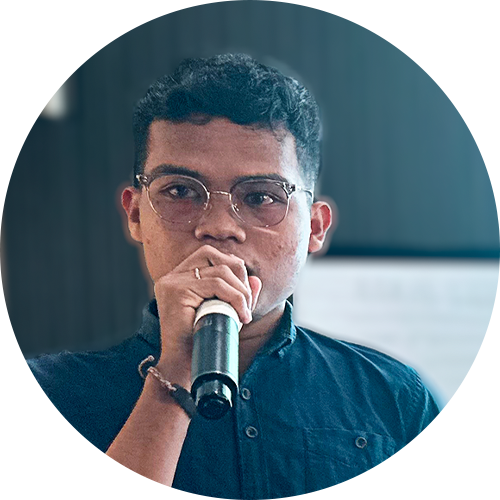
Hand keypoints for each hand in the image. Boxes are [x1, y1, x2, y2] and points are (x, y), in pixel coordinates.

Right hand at [153, 246, 261, 382]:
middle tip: (247, 302)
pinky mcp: (176, 292)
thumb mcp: (225, 312)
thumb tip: (256, 280)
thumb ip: (239, 294)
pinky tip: (241, 316)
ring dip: (241, 292)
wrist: (185, 367)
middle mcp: (172, 277)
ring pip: (219, 272)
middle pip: (212, 255)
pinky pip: (215, 285)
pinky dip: (235, 299)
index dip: (231, 266)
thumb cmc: (203, 341)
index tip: (244, 292)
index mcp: (178, 277)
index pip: (207, 254)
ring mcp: (171, 283)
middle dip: (238, 274)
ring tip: (245, 313)